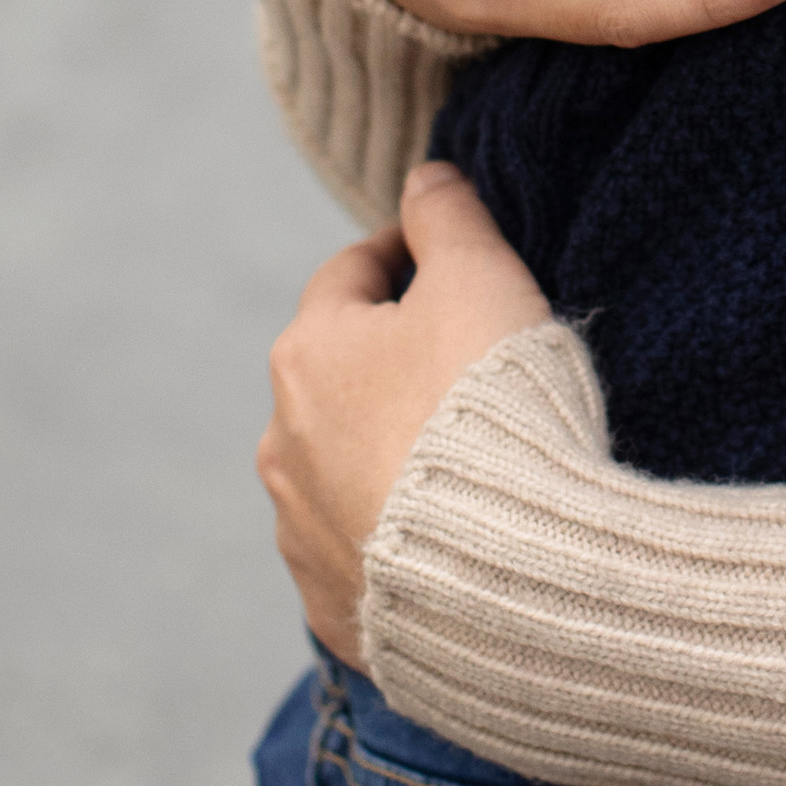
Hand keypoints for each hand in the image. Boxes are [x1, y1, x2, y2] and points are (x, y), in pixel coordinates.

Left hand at [260, 161, 546, 662]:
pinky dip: (396, 533)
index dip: (404, 255)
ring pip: (342, 467)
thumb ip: (447, 215)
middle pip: (340, 376)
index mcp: (309, 353)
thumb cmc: (488, 404)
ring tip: (462, 454)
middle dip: (393, 359)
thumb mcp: (480, 275)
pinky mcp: (335, 608)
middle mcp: (284, 445)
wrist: (501, 570)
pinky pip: (363, 553)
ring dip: (387, 451)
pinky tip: (449, 534)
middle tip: (468, 357)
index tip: (448, 256)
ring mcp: (302, 534)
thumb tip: (423, 177)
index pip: (352, 275)